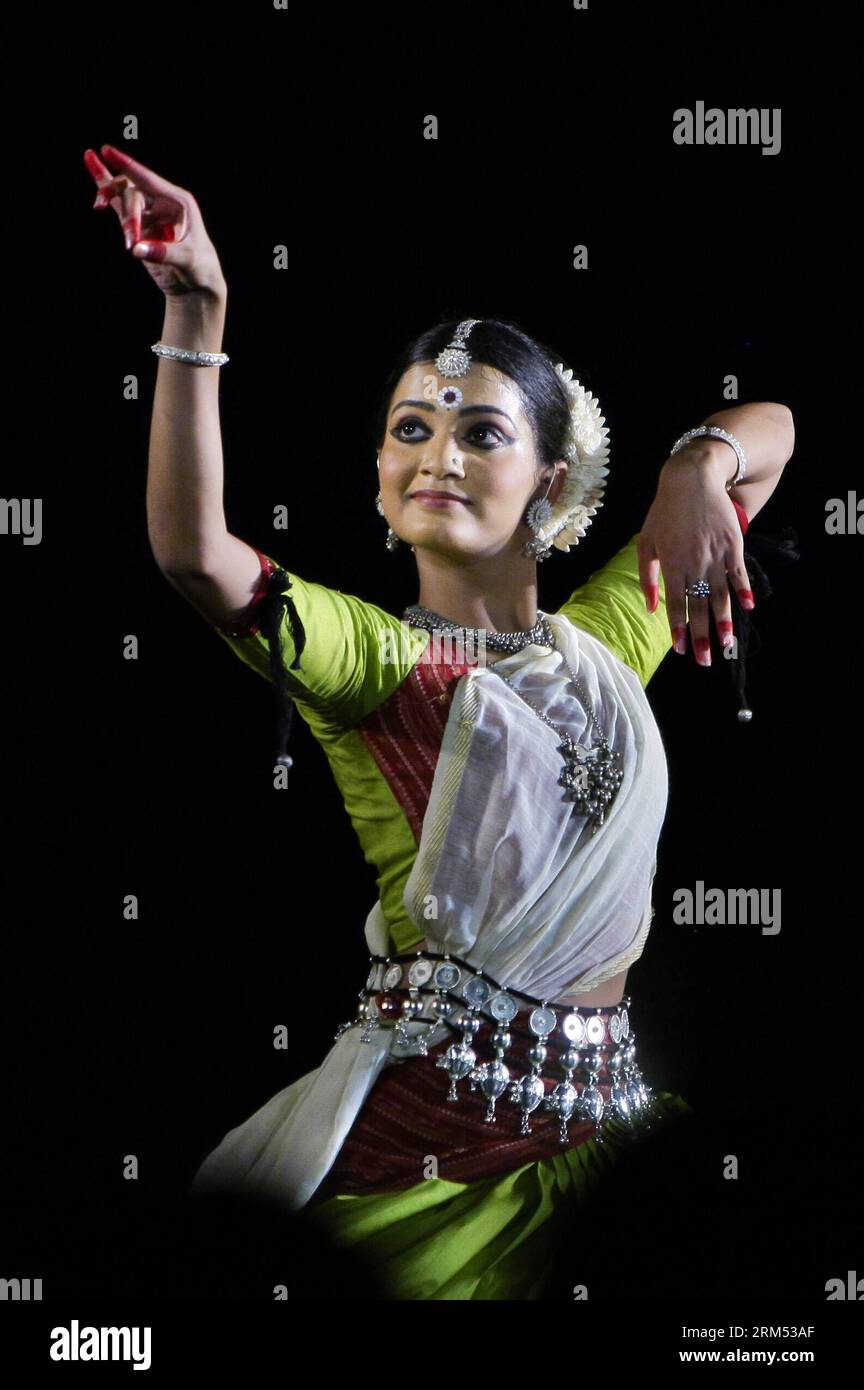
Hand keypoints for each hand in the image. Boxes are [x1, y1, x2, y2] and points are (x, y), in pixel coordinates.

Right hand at [83, 144, 225, 298]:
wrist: (196, 284)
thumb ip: (163, 252)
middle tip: (131, 244)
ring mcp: (149, 213)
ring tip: (131, 247)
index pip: (148, 179)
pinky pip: (118, 204)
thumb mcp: (187, 260)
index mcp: (178, 201)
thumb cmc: (200, 268)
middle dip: (129, 217)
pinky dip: (105, 192)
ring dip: (123, 223)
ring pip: (123, 202)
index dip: (127, 165)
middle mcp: (162, 202)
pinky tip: (92, 165)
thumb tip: (136, 249)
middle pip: (132, 193)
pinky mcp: (138, 225)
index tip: (106, 150)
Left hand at [637, 452, 754, 665]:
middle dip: (701, 636)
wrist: (691, 479)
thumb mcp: (646, 541)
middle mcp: (693, 563)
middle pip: (698, 606)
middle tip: (704, 661)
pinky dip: (744, 590)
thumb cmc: (664, 512)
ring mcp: (715, 554)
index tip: (681, 649)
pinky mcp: (733, 544)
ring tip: (725, 644)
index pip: (674, 604)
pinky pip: (739, 572)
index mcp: (671, 564)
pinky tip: (749, 607)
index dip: (678, 628)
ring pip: (720, 594)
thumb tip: (651, 607)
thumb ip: (647, 576)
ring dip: (723, 621)